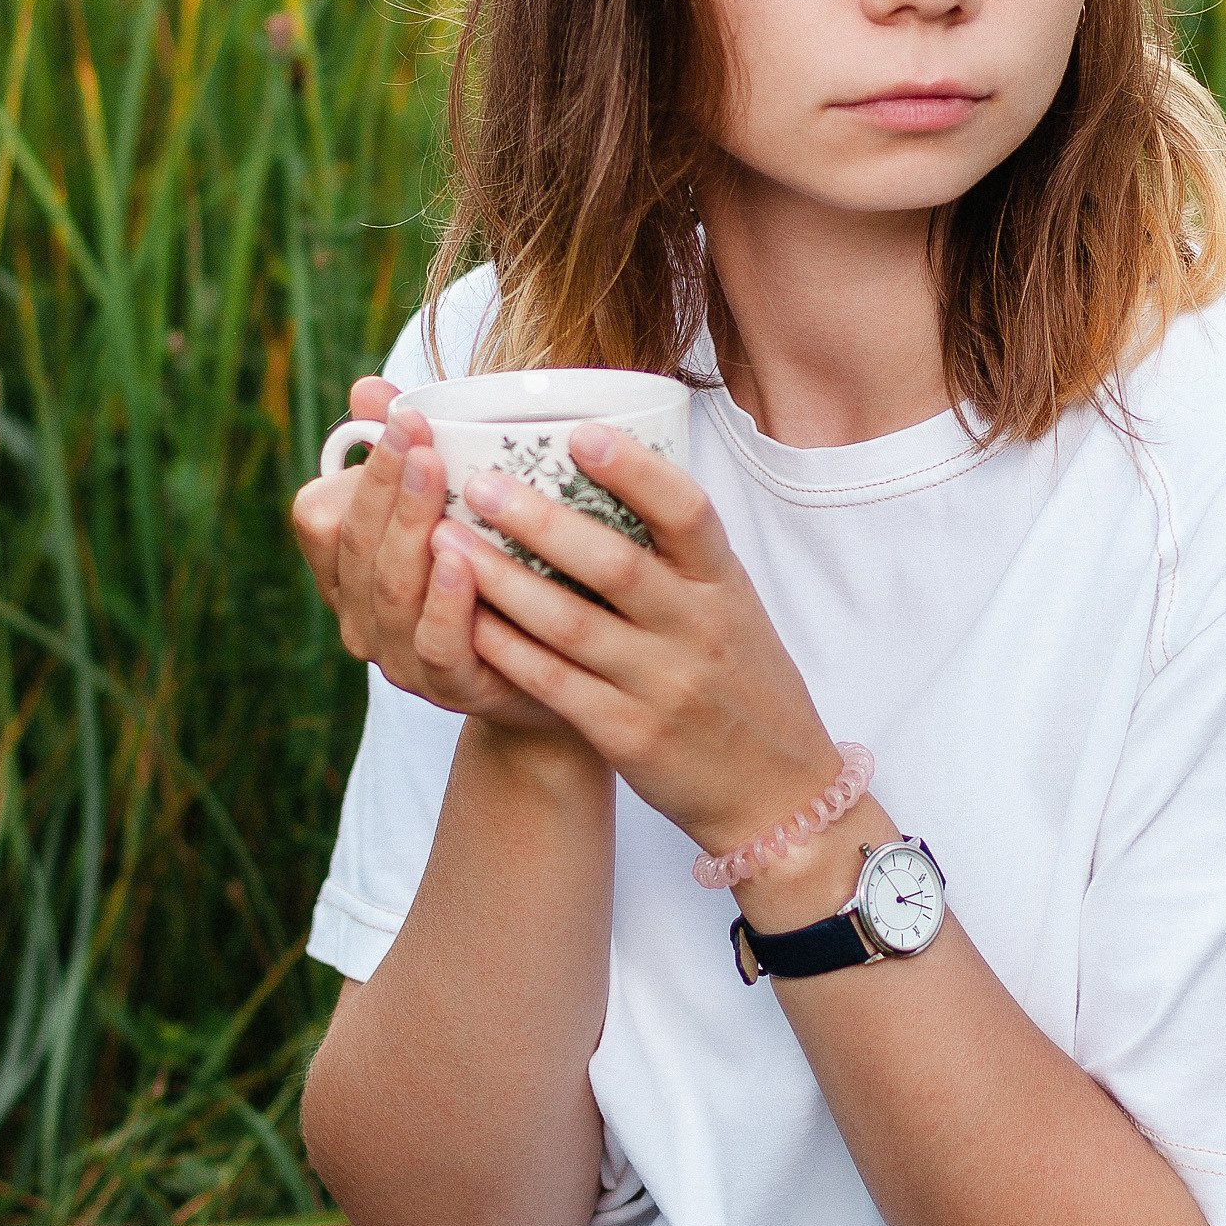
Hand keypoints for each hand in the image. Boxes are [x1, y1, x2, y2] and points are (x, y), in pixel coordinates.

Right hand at [289, 378, 568, 734]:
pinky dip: (446, 601)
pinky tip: (462, 558)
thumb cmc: (506, 570)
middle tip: (417, 430)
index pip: (324, 516)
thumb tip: (368, 388)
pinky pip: (438, 645)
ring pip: (390, 591)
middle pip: (359, 546)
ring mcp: (402, 658)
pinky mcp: (453, 688)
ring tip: (433, 473)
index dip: (361, 467)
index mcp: (352, 570)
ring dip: (410, 526)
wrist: (566, 670)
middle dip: (386, 482)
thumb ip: (416, 452)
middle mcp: (363, 616)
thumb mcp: (464, 505)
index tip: (404, 415)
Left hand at [430, 428, 841, 853]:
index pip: (688, 512)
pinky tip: (465, 619)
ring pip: (569, 624)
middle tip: (478, 483)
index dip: (635, 470)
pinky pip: (554, 683)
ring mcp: (663, 685)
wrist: (779, 791)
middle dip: (539, 520)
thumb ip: (684, 557)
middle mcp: (697, 630)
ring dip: (501, 580)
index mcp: (724, 586)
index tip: (580, 434)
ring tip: (446, 542)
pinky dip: (507, 649)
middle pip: (614, 564)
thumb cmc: (747, 685)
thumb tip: (616, 475)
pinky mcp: (629, 735)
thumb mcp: (736, 609)